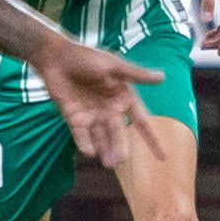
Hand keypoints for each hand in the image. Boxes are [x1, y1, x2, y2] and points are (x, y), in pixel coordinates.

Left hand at [39, 38, 158, 169]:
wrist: (56, 57)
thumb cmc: (87, 57)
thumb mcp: (114, 66)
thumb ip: (137, 75)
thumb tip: (163, 77)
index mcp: (123, 98)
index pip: (142, 122)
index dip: (152, 139)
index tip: (163, 157)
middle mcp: (110, 110)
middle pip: (119, 133)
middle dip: (120, 147)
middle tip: (120, 160)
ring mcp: (92, 116)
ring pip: (102, 138)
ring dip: (105, 151)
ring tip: (109, 164)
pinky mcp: (75, 119)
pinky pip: (81, 135)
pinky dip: (85, 144)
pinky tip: (89, 152)